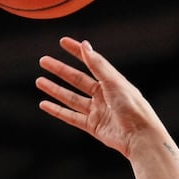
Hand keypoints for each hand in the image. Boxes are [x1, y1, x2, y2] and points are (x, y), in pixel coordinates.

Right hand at [36, 37, 166, 158]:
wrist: (140, 136)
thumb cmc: (133, 107)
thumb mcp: (114, 82)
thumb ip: (98, 65)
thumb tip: (85, 45)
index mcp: (111, 81)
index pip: (91, 62)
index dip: (77, 51)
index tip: (63, 42)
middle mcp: (103, 95)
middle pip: (77, 79)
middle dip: (60, 70)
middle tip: (43, 61)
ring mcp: (97, 111)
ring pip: (71, 98)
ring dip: (55, 89)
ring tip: (39, 81)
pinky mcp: (92, 126)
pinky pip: (71, 116)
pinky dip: (57, 111)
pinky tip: (44, 104)